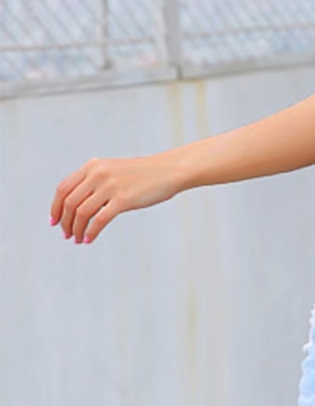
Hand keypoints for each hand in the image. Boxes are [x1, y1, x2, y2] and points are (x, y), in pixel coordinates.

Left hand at [51, 155, 179, 243]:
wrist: (169, 171)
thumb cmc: (143, 174)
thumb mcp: (114, 171)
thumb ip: (95, 181)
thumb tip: (76, 205)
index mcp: (93, 166)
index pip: (63, 189)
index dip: (55, 207)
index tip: (54, 222)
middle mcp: (99, 174)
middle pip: (69, 203)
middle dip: (65, 222)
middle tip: (67, 234)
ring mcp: (111, 186)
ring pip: (82, 213)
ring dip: (76, 229)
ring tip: (77, 239)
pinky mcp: (123, 199)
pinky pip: (99, 220)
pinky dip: (90, 232)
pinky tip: (89, 239)